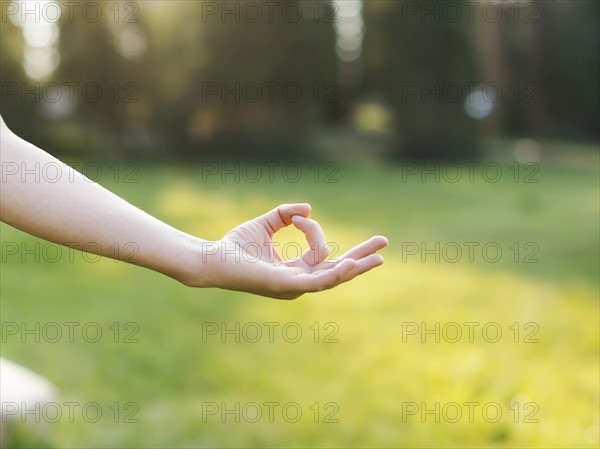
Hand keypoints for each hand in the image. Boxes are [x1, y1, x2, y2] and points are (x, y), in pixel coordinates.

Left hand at [197, 203, 387, 298]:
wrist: (212, 258)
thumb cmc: (235, 246)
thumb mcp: (265, 224)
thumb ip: (285, 215)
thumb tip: (308, 209)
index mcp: (295, 271)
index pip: (322, 253)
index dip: (315, 230)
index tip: (298, 217)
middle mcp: (298, 282)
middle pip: (337, 270)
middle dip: (361, 257)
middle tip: (384, 245)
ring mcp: (294, 287)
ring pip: (332, 277)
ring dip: (355, 267)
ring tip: (377, 257)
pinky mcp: (285, 285)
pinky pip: (316, 281)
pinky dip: (335, 273)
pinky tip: (350, 265)